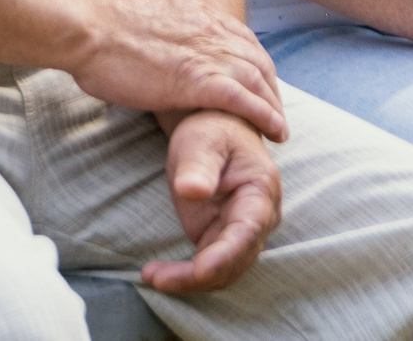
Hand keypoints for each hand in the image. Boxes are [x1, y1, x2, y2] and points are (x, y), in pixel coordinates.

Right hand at [74, 0, 287, 141]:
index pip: (241, 35)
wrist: (88, 30)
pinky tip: (276, 132)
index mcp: (197, 10)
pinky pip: (246, 101)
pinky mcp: (201, 81)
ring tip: (280, 127)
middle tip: (274, 107)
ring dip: (274, 105)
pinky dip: (266, 117)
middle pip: (258, 58)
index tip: (258, 76)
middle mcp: (210, 29)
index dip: (254, 58)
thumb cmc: (106, 20)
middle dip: (271, 85)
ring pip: (258, 80)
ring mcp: (208, 54)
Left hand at [142, 110, 281, 293]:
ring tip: (152, 276)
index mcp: (260, 192)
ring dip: (190, 281)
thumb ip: (198, 166)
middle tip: (156, 278)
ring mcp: (242, 232)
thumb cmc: (212, 131)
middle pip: (235, 261)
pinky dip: (187, 276)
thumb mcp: (201, 140)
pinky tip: (159, 274)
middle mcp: (259, 219)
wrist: (216, 132)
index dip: (225, 256)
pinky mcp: (223, 239)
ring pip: (223, 272)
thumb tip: (191, 192)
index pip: (247, 233)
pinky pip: (210, 267)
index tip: (199, 271)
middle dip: (198, 276)